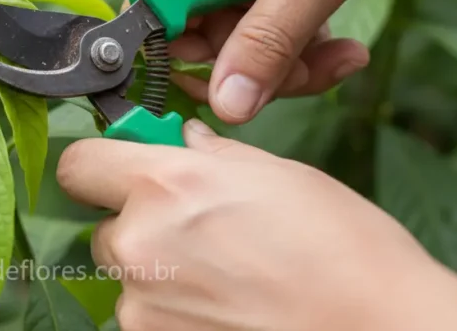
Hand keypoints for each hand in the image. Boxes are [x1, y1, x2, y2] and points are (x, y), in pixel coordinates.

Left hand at [56, 120, 456, 330]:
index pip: (79, 164)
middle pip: (105, 227)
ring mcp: (143, 305)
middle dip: (139, 227)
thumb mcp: (277, 174)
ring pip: (129, 279)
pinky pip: (148, 318)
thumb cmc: (342, 248)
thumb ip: (212, 157)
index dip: (98, 166)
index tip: (118, 171)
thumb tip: (186, 144)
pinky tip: (228, 307)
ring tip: (228, 278)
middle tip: (198, 233)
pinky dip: (175, 312)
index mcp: (166, 183)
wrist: (378, 327)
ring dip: (160, 275)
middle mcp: (140, 243)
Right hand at [131, 0, 440, 122]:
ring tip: (347, 56)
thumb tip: (226, 109)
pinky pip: (269, 18)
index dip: (178, 61)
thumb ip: (267, 45)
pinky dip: (303, 38)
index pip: (150, 15)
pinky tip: (345, 43)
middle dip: (254, 67)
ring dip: (289, 58)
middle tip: (313, 75)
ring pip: (241, 34)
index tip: (232, 89)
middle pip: (200, 34)